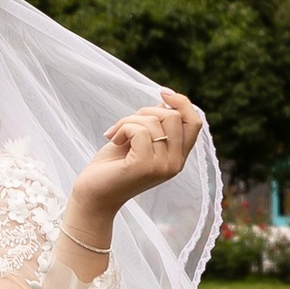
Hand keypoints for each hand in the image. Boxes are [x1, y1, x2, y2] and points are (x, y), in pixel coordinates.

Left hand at [66, 87, 202, 246]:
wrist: (94, 195)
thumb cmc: (113, 166)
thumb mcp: (138, 140)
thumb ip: (155, 125)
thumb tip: (165, 102)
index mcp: (177, 157)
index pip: (195, 123)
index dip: (182, 102)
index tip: (162, 93)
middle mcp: (175, 164)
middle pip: (175, 117)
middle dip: (146, 111)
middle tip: (125, 124)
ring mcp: (162, 167)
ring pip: (154, 121)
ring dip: (128, 121)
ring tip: (115, 135)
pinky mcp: (145, 166)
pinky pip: (138, 130)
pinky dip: (122, 128)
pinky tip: (113, 140)